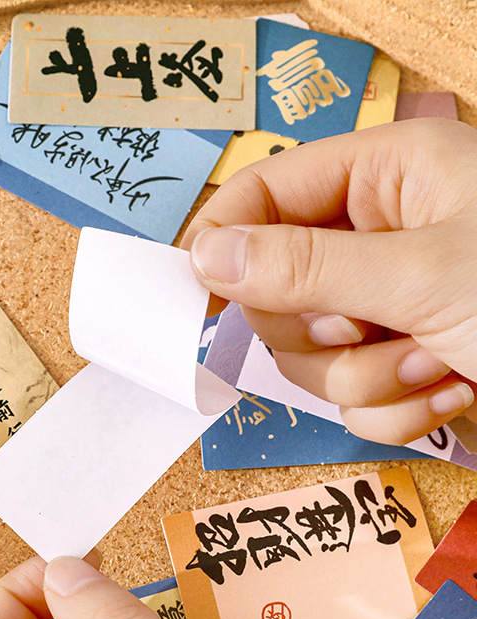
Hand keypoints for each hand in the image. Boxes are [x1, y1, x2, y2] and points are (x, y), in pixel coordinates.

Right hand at [182, 118, 476, 444]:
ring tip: (435, 362)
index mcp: (384, 177)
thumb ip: (303, 266)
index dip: (225, 239)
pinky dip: (397, 408)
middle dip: (320, 329)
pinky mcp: (400, 363)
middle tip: (366, 326)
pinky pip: (350, 400)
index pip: (264, 193)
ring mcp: (386, 306)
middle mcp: (377, 238)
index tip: (198, 290)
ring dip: (367, 377)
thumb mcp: (419, 273)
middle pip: (275, 290)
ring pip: (309, 357)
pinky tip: (453, 389)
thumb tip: (205, 258)